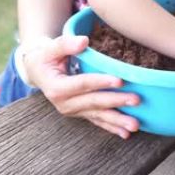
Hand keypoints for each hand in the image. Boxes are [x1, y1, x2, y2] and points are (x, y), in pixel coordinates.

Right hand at [23, 35, 140, 138]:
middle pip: (94, 102)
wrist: (38, 73)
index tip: (120, 80)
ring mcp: (73, 111)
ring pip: (98, 116)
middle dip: (116, 101)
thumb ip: (65, 44)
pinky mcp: (80, 114)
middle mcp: (65, 104)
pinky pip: (97, 121)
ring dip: (118, 121)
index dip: (101, 82)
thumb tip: (83, 41)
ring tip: (134, 125)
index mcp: (57, 88)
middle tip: (136, 100)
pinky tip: (125, 133)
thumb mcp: (51, 49)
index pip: (82, 84)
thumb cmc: (46, 58)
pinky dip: (112, 128)